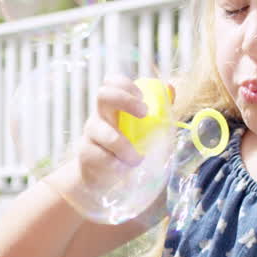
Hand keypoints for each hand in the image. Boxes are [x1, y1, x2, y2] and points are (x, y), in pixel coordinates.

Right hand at [73, 74, 148, 191]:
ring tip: (137, 159)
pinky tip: (121, 169)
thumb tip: (171, 88)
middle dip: (126, 101)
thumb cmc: (122, 146)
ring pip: (108, 135)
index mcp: (111, 107)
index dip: (126, 85)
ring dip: (126, 148)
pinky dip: (118, 165)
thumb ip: (157, 108)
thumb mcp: (139, 127)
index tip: (142, 97)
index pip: (111, 83)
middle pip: (104, 95)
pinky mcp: (86, 154)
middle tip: (144, 114)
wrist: (97, 173)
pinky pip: (104, 158)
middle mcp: (98, 116)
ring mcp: (90, 135)